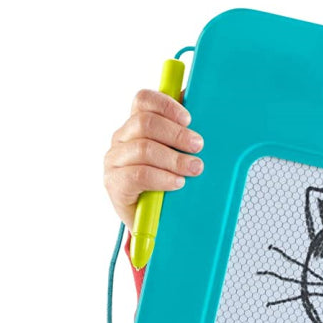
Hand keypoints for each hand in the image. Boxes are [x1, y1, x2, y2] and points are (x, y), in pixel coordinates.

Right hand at [102, 89, 205, 229]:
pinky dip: (162, 178)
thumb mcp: (179, 155)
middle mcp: (122, 139)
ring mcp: (115, 161)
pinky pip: (138, 175)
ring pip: (143, 148)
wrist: (155, 222)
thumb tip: (207, 111)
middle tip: (199, 146)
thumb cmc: (169, 183)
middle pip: (145, 123)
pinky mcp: (115, 184)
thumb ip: (185, 135)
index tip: (189, 119)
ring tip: (195, 168)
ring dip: (174, 158)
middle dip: (176, 134)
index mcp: (136, 125)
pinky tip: (178, 183)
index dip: (167, 105)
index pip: (143, 100)